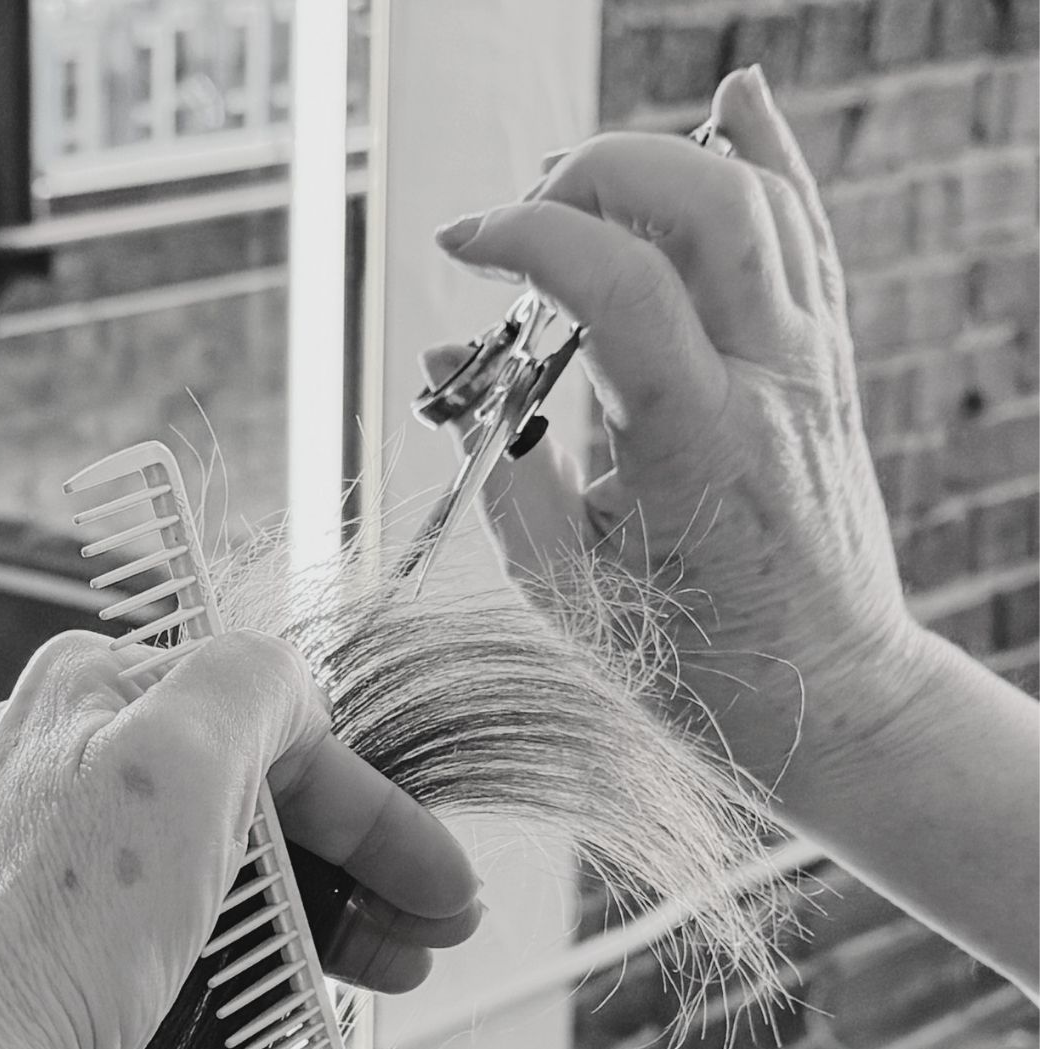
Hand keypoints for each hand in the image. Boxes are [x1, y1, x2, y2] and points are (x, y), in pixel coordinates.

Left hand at [0, 629, 481, 1048]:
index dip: (375, 803)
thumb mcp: (179, 753)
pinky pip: (192, 920)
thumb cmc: (57, 921)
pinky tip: (313, 983)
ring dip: (331, 906)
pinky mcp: (60, 939)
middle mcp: (70, 755)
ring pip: (233, 859)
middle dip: (366, 859)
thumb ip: (255, 681)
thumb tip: (295, 692)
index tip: (445, 882)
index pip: (276, 718)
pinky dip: (265, 944)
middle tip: (435, 930)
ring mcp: (62, 852)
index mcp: (92, 684)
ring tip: (395, 967)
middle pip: (261, 789)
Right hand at [432, 65, 915, 800]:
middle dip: (595, 173)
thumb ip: (508, 474)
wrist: (829, 701)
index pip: (614, 278)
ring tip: (583, 189)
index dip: (525, 236)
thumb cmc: (693, 666)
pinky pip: (809, 230)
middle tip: (527, 218)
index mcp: (697, 445)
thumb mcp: (568, 593)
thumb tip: (462, 373)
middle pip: (704, 200)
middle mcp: (771, 384)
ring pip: (763, 197)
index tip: (464, 250)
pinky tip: (734, 102)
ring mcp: (814, 366)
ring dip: (664, 163)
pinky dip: (770, 156)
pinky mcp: (830, 366)